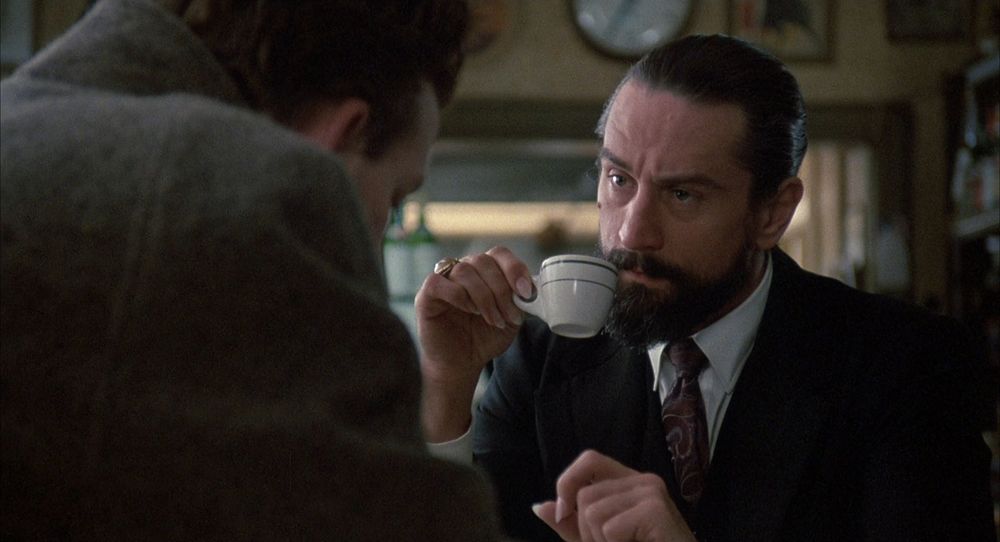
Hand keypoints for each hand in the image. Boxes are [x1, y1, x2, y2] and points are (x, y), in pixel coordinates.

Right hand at [415, 246, 532, 440]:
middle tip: (509, 316)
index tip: (526, 292)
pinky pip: (438, 282)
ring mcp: (444, 281)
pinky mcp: (426, 295)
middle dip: (501, 289)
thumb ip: (520, 301)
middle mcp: (464, 270)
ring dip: (484, 297)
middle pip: (483, 261)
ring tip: (493, 320)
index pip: (499, 254)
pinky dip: (458, 296)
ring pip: (464, 271)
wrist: (462, 363)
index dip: (514, 268)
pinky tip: (470, 311)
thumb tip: (531, 288)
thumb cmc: (484, 338)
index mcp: (485, 272)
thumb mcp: (511, 319)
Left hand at [532, 450, 694, 541]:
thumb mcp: (599, 541)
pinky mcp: (655, 510)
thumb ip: (571, 525)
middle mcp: (643, 480)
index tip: (563, 514)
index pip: (589, 459)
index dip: (568, 482)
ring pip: (592, 512)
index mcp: (630, 482)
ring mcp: (652, 492)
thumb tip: (539, 506)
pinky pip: (608, 528)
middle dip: (586, 532)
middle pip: (585, 495)